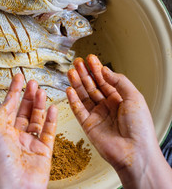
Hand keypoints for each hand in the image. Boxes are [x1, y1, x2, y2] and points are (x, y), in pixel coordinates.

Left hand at [0, 74, 57, 188]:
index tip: (18, 78)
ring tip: (41, 91)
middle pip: (24, 111)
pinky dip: (51, 119)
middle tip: (33, 82)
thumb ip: (1, 113)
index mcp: (1, 132)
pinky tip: (52, 108)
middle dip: (28, 96)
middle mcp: (15, 136)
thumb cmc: (0, 164)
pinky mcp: (44, 151)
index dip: (13, 91)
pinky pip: (49, 131)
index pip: (8, 106)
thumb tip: (7, 99)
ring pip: (37, 119)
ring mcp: (30, 143)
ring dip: (39, 104)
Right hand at [66, 54, 171, 188]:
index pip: (105, 80)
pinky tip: (69, 89)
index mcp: (120, 100)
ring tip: (71, 71)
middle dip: (85, 73)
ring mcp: (97, 115)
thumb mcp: (134, 97)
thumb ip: (119, 81)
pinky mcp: (88, 125)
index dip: (97, 69)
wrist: (134, 152)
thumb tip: (105, 70)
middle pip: (92, 86)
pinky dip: (73, 100)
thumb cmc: (140, 128)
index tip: (90, 59)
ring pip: (83, 95)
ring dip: (77, 83)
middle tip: (78, 62)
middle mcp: (107, 106)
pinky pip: (78, 110)